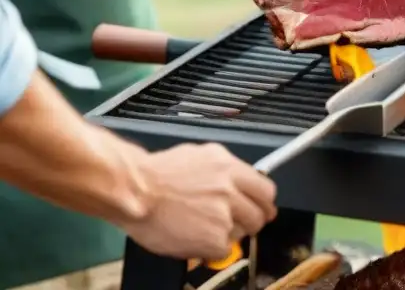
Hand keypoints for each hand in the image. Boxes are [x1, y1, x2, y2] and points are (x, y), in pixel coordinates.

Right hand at [121, 143, 276, 260]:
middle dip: (251, 221)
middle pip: (260, 214)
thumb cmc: (158, 174)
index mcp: (230, 168)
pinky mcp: (213, 239)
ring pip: (242, 233)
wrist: (135, 191)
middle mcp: (231, 190)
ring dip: (228, 234)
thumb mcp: (200, 157)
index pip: (266, 190)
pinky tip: (194, 238)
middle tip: (238, 224)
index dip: (264, 203)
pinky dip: (211, 249)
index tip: (260, 208)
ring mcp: (224, 215)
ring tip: (204, 228)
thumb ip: (225, 171)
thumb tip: (239, 181)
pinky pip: (224, 250)